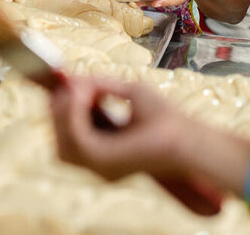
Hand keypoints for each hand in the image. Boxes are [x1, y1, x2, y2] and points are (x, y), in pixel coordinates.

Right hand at [50, 76, 195, 181]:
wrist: (190, 138)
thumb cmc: (168, 119)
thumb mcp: (131, 92)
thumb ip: (102, 86)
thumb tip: (75, 80)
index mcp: (105, 153)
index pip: (68, 139)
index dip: (62, 111)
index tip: (62, 86)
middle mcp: (99, 166)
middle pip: (60, 143)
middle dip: (59, 110)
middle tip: (67, 85)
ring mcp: (100, 168)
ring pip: (63, 144)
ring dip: (64, 112)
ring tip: (76, 89)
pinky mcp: (104, 162)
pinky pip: (75, 139)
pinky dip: (73, 114)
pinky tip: (80, 95)